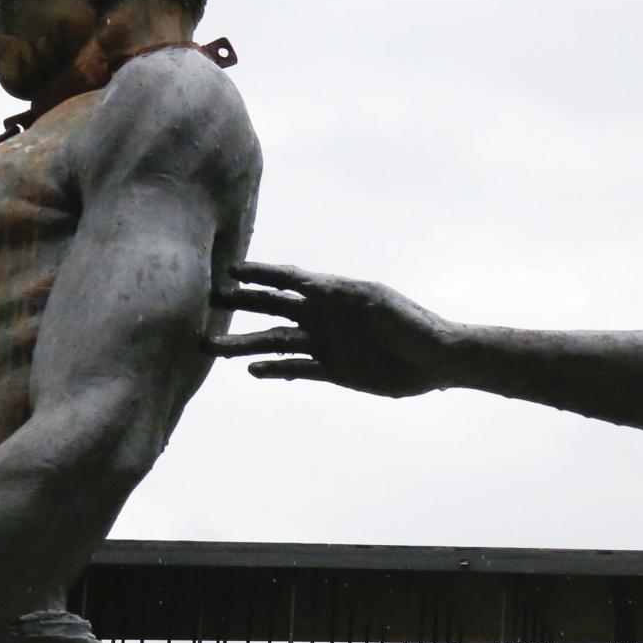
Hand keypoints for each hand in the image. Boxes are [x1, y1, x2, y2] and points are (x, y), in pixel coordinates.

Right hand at [215, 261, 457, 398]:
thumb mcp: (375, 300)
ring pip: (276, 343)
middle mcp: (323, 316)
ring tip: (213, 348)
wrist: (436, 360)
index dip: (260, 274)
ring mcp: (326, 344)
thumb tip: (307, 286)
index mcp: (332, 293)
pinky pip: (297, 369)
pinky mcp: (335, 370)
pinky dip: (275, 369)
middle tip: (206, 305)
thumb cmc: (410, 322)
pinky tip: (252, 371)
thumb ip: (339, 295)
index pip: (288, 279)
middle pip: (272, 309)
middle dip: (241, 306)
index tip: (229, 271)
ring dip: (246, 345)